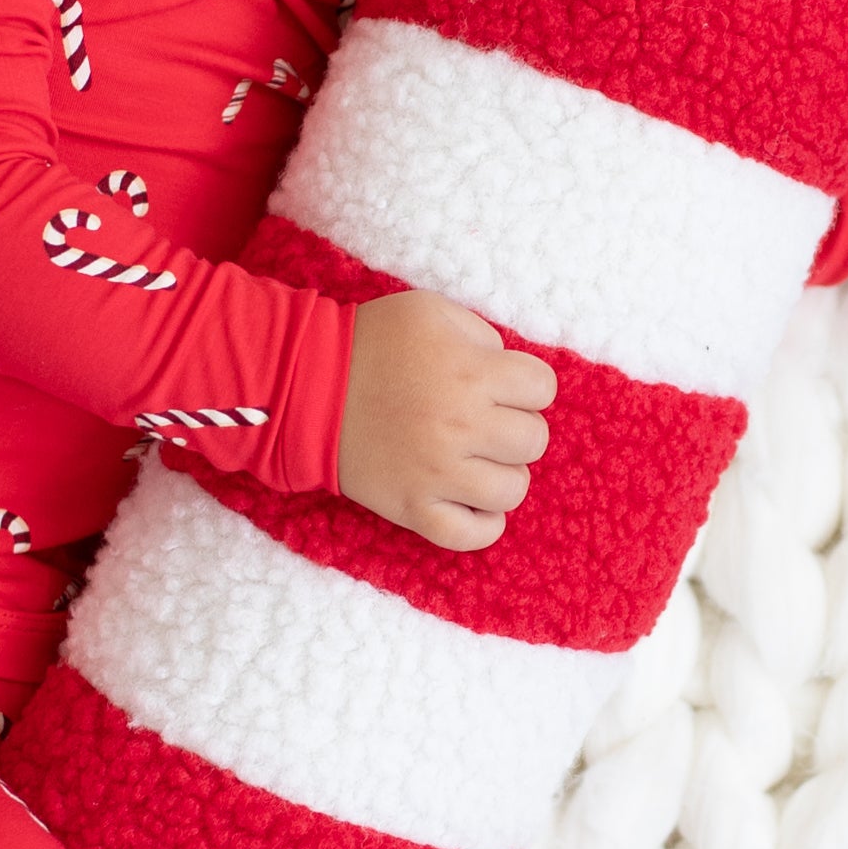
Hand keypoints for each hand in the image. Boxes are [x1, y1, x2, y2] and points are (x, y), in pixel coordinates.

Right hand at [337, 291, 555, 550]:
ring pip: (512, 491)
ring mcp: (437, 472)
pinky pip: (471, 536)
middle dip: (514, 426)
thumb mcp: (430, 312)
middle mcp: (461, 425)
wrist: (304, 385)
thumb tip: (510, 370)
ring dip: (501, 474)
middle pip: (533, 440)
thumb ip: (481, 335)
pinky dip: (482, 525)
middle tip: (482, 421)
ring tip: (474, 460)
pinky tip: (471, 503)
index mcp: (471, 372)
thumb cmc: (370, 343)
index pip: (543, 388)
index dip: (525, 384)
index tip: (499, 385)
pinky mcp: (413, 507)